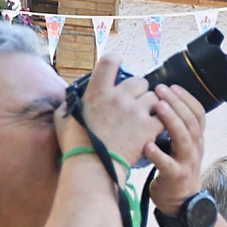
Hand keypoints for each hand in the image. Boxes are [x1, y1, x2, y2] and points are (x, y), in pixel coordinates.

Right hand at [59, 49, 161, 167]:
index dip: (116, 60)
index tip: (118, 64)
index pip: (109, 62)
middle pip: (140, 81)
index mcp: (97, 92)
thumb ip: (68, 103)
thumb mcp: (63, 118)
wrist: (93, 166)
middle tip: (136, 103)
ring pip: (154, 98)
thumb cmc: (76, 144)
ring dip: (153, 106)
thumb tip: (71, 98)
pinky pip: (164, 116)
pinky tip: (155, 127)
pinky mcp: (149, 127)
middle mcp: (118, 97)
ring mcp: (135, 111)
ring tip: (146, 117)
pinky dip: (162, 121)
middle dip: (139, 91)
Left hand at [146, 84, 208, 214]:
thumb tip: (160, 103)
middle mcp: (195, 148)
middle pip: (191, 121)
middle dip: (177, 103)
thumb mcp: (180, 147)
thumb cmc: (175, 169)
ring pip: (184, 138)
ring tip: (158, 107)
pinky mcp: (176, 177)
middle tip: (161, 89)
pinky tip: (147, 145)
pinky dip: (159, 154)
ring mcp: (187, 162)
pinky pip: (168, 164)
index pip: (198, 114)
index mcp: (196, 139)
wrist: (182, 202)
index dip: (187, 98)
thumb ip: (175, 129)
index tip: (172, 86)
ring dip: (172, 121)